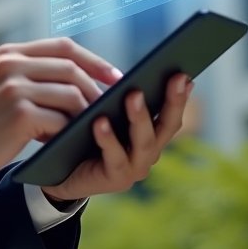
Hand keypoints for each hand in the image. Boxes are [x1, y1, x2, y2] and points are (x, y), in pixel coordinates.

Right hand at [0, 38, 122, 185]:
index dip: (93, 59)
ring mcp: (15, 87)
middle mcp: (12, 64)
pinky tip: (68, 141)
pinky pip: (60, 120)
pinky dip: (69, 132)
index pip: (62, 46)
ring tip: (89, 126)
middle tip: (110, 105)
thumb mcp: (1, 86)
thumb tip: (80, 83)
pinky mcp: (20, 113)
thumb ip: (32, 76)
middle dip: (96, 87)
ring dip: (85, 112)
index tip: (114, 75)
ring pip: (71, 93)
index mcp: (9, 53)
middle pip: (71, 66)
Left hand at [41, 74, 192, 201]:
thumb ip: (121, 97)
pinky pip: (115, 158)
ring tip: (133, 95)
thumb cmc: (85, 135)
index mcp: (150, 133)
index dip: (180, 94)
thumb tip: (135, 70)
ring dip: (140, 117)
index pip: (170, 112)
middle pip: (167, 126)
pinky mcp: (116, 179)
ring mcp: (135, 167)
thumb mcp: (105, 111)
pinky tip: (100, 121)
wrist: (62, 171)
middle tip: (175, 77)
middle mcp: (149, 151)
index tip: (185, 73)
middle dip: (173, 101)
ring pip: (144, 142)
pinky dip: (109, 139)